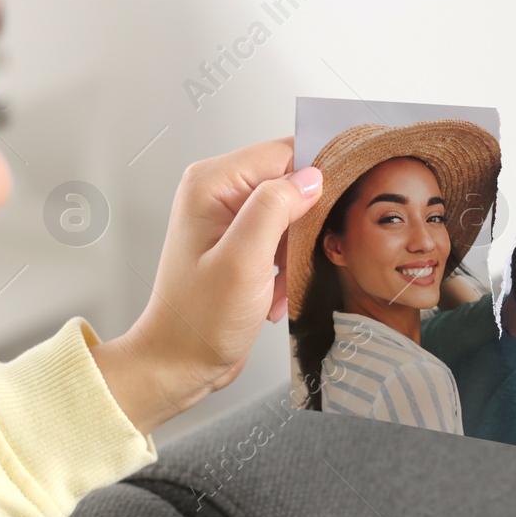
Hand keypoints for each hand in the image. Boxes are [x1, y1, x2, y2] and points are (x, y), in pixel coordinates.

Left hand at [91, 138, 323, 434]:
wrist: (180, 364)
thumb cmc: (198, 322)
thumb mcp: (243, 262)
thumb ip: (275, 209)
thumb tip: (311, 176)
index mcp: (212, 185)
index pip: (282, 152)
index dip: (316, 175)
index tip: (335, 205)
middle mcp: (218, 195)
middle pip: (290, 182)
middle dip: (306, 222)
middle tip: (301, 256)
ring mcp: (229, 220)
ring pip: (291, 215)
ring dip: (297, 251)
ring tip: (279, 284)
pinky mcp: (240, 245)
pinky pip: (283, 242)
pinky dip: (287, 269)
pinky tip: (273, 295)